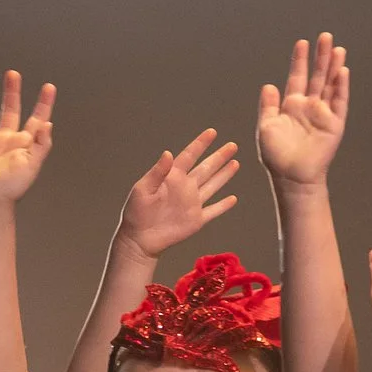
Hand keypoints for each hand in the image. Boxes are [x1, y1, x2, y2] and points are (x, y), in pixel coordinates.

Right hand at [0, 70, 56, 207]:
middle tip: (13, 74)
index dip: (43, 104)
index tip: (49, 87)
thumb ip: (41, 144)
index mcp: (23, 144)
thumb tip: (48, 124)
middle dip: (12, 92)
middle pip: (10, 110)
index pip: (36, 119)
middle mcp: (6, 139)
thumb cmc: (11, 188)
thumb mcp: (31, 165)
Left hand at [119, 129, 239, 258]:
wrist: (140, 238)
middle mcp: (186, 187)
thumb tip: (168, 153)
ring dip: (224, 175)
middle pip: (206, 168)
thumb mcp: (143, 189)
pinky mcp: (196, 220)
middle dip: (219, 157)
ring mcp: (192, 203)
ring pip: (213, 186)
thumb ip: (157, 172)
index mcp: (173, 177)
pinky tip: (233, 198)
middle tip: (232, 145)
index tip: (212, 132)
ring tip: (235, 163)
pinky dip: (223, 205)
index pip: (189, 156)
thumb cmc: (137, 212)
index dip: (201, 144)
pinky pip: (213, 211)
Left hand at [256, 33, 349, 186]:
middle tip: (325, 36)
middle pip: (317, 76)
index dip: (299, 60)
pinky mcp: (334, 124)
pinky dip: (341, 87)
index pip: (297, 77)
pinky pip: (339, 102)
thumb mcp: (266, 128)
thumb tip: (268, 85)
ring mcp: (323, 114)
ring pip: (330, 85)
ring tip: (337, 48)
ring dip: (334, 67)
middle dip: (320, 57)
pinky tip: (342, 71)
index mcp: (291, 106)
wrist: (292, 177)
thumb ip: (268, 106)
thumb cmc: (276, 156)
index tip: (302, 43)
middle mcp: (309, 107)